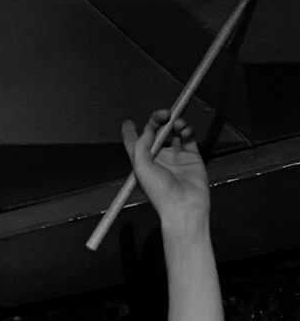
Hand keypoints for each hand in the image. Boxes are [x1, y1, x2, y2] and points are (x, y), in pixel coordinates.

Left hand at [122, 109, 209, 223]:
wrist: (184, 206)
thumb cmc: (159, 192)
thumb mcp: (141, 167)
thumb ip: (141, 145)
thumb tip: (148, 129)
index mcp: (143, 163)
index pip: (134, 144)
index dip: (130, 132)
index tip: (128, 122)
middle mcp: (158, 159)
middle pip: (155, 133)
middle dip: (158, 120)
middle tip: (164, 114)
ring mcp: (175, 158)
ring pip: (173, 132)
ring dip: (175, 123)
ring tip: (177, 123)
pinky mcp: (191, 157)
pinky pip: (189, 138)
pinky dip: (187, 130)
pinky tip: (186, 131)